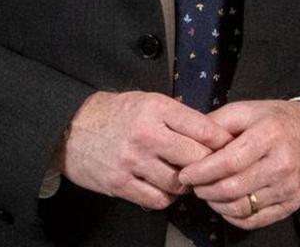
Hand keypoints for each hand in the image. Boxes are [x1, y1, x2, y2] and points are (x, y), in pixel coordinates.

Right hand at [57, 90, 232, 209]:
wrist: (70, 128)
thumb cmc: (113, 113)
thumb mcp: (146, 100)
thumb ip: (176, 116)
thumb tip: (213, 133)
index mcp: (155, 108)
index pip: (204, 128)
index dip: (222, 142)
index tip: (229, 148)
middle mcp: (145, 134)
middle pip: (196, 158)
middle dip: (208, 166)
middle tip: (211, 168)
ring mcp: (132, 161)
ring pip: (178, 183)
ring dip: (186, 185)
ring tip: (184, 178)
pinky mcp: (120, 183)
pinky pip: (158, 199)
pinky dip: (167, 198)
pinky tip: (164, 188)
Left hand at [177, 99, 299, 230]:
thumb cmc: (278, 121)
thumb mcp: (248, 110)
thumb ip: (218, 122)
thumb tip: (189, 139)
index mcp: (269, 135)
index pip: (229, 161)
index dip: (202, 171)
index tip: (186, 174)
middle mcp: (282, 164)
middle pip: (233, 188)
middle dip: (205, 189)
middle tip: (193, 185)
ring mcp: (288, 188)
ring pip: (242, 208)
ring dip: (216, 204)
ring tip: (207, 193)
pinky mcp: (291, 205)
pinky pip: (255, 220)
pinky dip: (233, 216)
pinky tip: (225, 204)